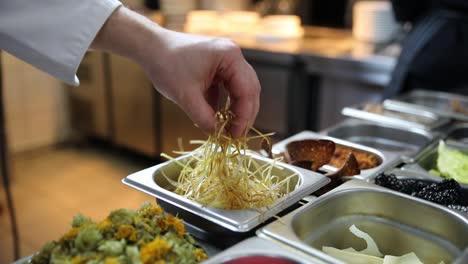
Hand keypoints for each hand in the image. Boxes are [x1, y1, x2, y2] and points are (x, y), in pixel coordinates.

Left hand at [92, 7, 259, 136]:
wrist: (150, 48)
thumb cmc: (166, 65)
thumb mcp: (185, 96)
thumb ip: (203, 117)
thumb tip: (217, 134)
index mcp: (230, 56)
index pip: (247, 90)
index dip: (243, 116)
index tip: (235, 135)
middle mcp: (233, 56)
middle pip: (249, 90)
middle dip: (244, 114)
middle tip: (236, 135)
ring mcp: (226, 61)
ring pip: (240, 90)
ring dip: (236, 110)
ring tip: (230, 130)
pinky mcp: (217, 67)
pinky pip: (228, 88)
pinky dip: (225, 104)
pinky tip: (220, 119)